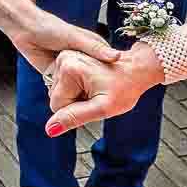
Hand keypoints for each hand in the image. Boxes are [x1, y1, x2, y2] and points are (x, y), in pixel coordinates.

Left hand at [9, 7, 118, 98]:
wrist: (25, 30)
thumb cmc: (51, 28)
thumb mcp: (75, 37)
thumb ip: (94, 49)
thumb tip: (117, 58)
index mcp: (94, 49)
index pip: (109, 68)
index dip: (113, 81)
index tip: (118, 93)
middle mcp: (85, 61)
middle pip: (94, 82)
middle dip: (95, 92)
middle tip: (99, 104)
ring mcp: (71, 71)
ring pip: (80, 88)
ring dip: (80, 95)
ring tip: (85, 107)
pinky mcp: (58, 77)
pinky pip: (65, 91)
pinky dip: (66, 96)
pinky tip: (70, 105)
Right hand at [44, 42, 161, 136]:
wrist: (136, 70)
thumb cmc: (125, 88)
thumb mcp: (102, 108)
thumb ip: (75, 117)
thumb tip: (50, 129)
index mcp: (69, 69)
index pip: (56, 106)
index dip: (75, 110)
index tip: (93, 101)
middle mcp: (63, 59)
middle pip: (57, 97)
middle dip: (75, 101)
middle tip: (96, 95)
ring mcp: (65, 57)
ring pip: (60, 91)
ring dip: (76, 94)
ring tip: (96, 88)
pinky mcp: (69, 58)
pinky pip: (65, 83)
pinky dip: (77, 87)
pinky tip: (92, 83)